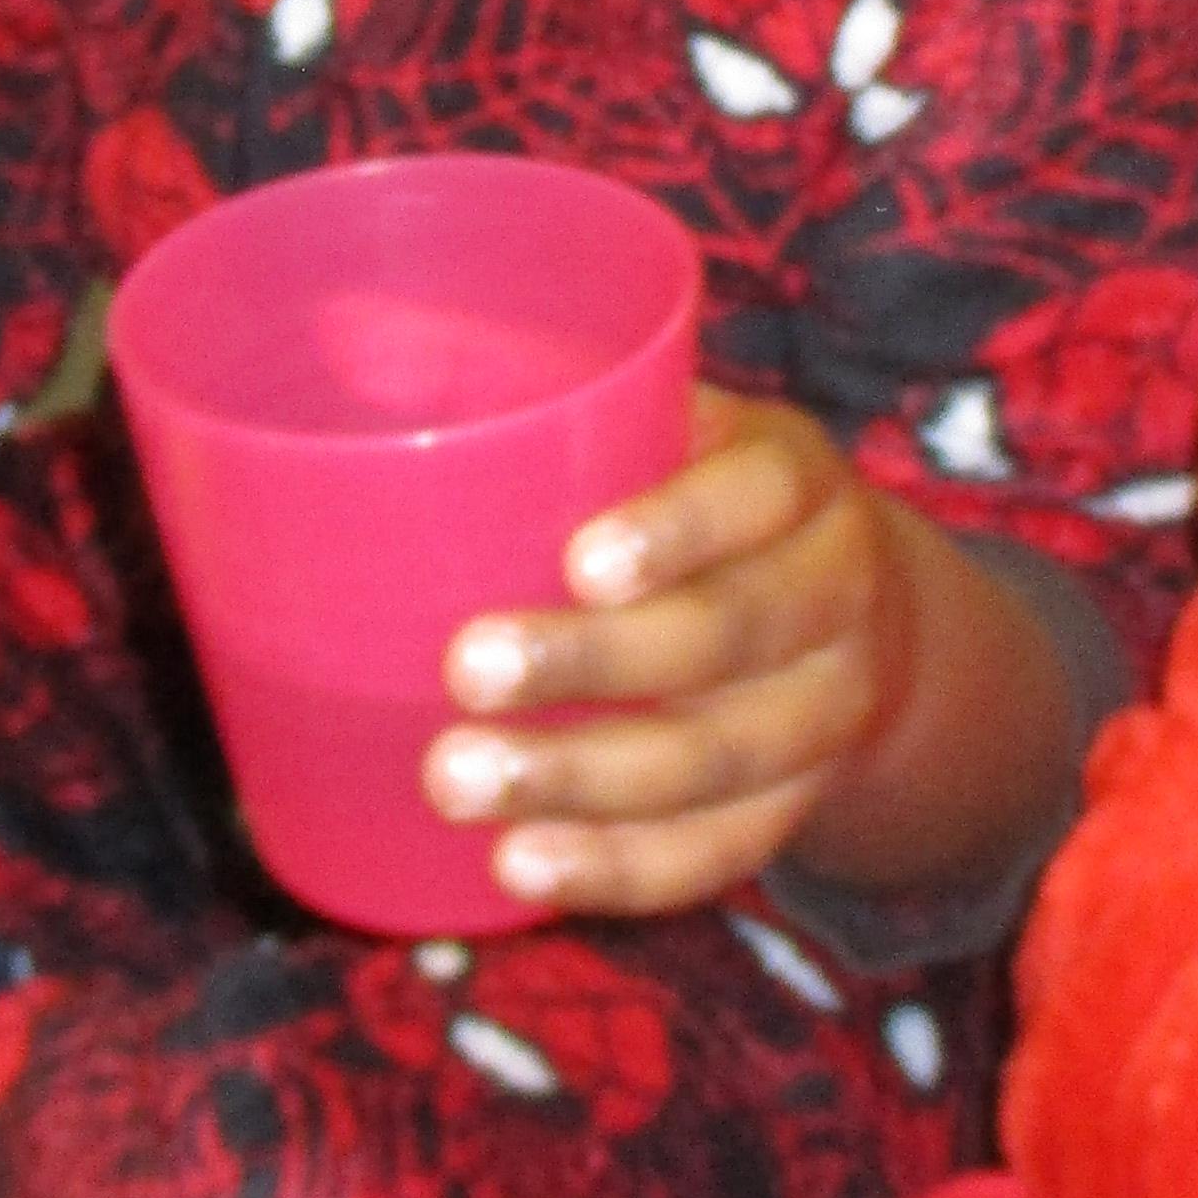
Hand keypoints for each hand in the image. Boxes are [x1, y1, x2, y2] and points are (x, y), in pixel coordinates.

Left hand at [423, 393, 915, 918]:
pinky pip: (717, 851)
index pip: (758, 494)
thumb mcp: (655, 416)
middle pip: (731, 633)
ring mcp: (824, 712)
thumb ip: (526, 374)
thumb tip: (349, 329)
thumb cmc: (691, 489)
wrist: (847, 614)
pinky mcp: (795, 807)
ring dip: (585, 782)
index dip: (680, 528)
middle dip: (596, 662)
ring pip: (719, 759)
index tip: (578, 559)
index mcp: (796, 478)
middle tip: (465, 667)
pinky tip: (520, 866)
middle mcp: (834, 594)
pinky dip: (619, 869)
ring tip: (455, 781)